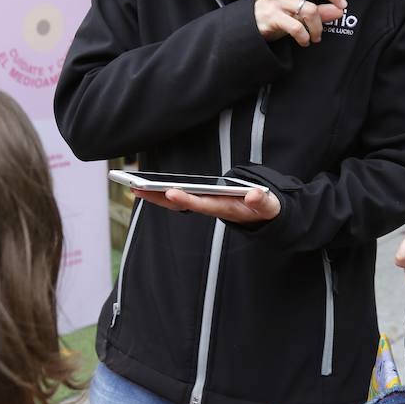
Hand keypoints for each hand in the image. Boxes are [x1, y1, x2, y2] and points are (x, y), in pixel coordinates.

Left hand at [132, 187, 280, 225]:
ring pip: (177, 203)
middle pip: (182, 205)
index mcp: (226, 208)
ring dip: (156, 196)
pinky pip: (180, 198)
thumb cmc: (265, 209)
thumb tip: (254, 195)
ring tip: (135, 188)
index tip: (170, 191)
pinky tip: (149, 189)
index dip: (187, 198)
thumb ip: (263, 201)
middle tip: (138, 189)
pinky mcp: (203, 201)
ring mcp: (205, 205)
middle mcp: (211, 208)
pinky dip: (164, 194)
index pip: (203, 204)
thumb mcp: (268, 206)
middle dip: (160, 198)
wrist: (264, 216)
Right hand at [254, 0, 348, 46]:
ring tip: (317, 36)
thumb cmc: (274, 15)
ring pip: (309, 9)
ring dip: (318, 27)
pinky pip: (298, 27)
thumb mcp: (296, 10)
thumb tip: (339, 11)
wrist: (246, 28)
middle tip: (342, 5)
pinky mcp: (273, 16)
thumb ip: (319, 10)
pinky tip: (305, 41)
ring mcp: (277, 0)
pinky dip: (306, 37)